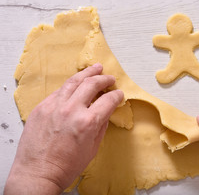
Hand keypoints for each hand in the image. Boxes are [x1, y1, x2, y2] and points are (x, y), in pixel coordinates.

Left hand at [5, 63, 123, 194]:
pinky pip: (58, 92)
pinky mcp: (41, 108)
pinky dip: (69, 86)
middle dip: (104, 79)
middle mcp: (71, 110)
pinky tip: (75, 85)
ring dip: (87, 73)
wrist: (38, 173)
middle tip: (110, 78)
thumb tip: (105, 112)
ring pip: (73, 82)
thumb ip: (100, 126)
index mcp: (88, 122)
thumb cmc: (66, 166)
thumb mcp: (92, 148)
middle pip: (92, 84)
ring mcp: (54, 107)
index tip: (119, 94)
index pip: (108, 100)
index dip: (117, 95)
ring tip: (95, 68)